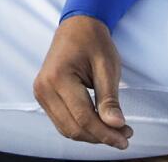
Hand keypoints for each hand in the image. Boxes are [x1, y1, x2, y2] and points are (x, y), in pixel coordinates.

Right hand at [33, 15, 130, 148]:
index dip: (106, 133)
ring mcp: (41, 93)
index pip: (83, 117)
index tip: (126, 139)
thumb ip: (109, 99)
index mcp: (58, 77)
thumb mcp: (107, 68)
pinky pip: (63, 122)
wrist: (76, 27)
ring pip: (67, 129)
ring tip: (115, 130)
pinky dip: (82, 128)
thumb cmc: (93, 42)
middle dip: (100, 136)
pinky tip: (100, 123)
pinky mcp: (44, 97)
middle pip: (73, 128)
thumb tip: (116, 126)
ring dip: (92, 135)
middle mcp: (44, 88)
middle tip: (125, 135)